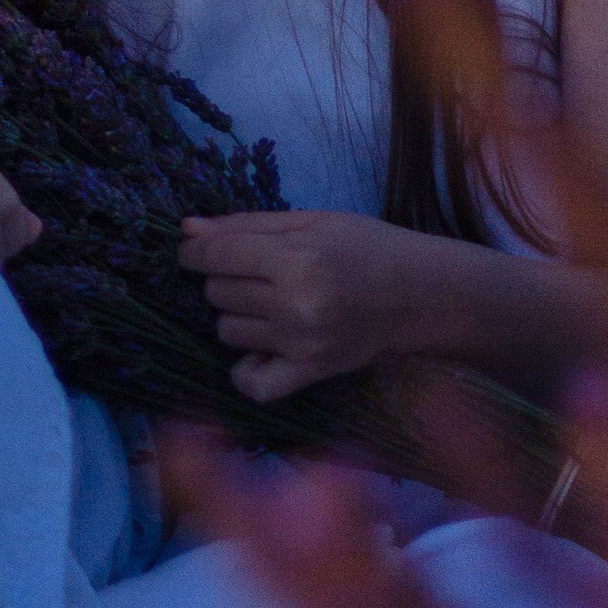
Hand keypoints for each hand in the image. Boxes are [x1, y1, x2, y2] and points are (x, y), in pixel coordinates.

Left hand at [178, 208, 433, 403]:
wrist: (420, 295)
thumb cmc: (365, 248)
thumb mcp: (310, 222)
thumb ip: (247, 224)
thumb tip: (187, 229)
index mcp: (297, 258)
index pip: (216, 256)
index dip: (194, 252)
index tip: (196, 251)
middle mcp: (297, 304)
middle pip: (217, 293)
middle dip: (224, 279)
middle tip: (256, 273)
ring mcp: (302, 344)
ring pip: (227, 331)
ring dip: (237, 316)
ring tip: (269, 304)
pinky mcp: (311, 373)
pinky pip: (252, 384)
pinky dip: (244, 370)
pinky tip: (260, 349)